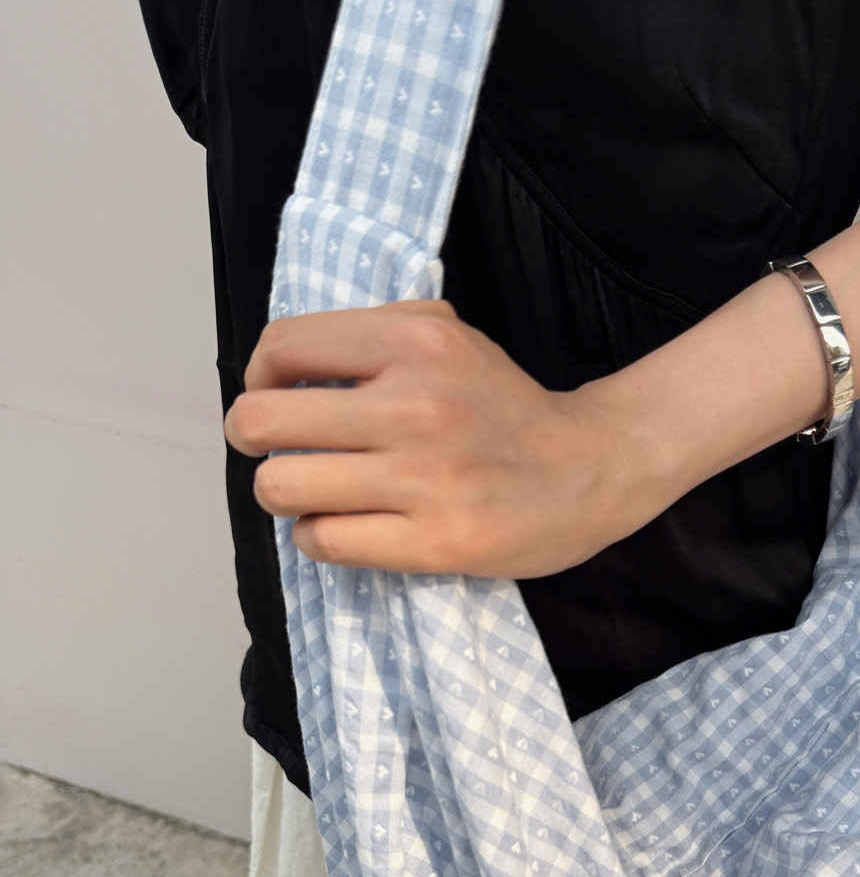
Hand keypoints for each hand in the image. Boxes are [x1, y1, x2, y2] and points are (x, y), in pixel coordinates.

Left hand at [224, 301, 650, 576]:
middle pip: (261, 420)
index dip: (259, 376)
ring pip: (281, 487)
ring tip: (314, 493)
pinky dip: (318, 536)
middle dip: (253, 439)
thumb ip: (375, 335)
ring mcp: (424, 479)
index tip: (273, 395)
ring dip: (285, 493)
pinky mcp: (435, 541)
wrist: (589, 470)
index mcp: (416, 341)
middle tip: (277, 450)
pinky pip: (324, 540)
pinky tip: (343, 526)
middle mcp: (415, 405)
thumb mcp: (453, 335)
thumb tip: (284, 366)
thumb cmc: (507, 408)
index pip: (282, 349)